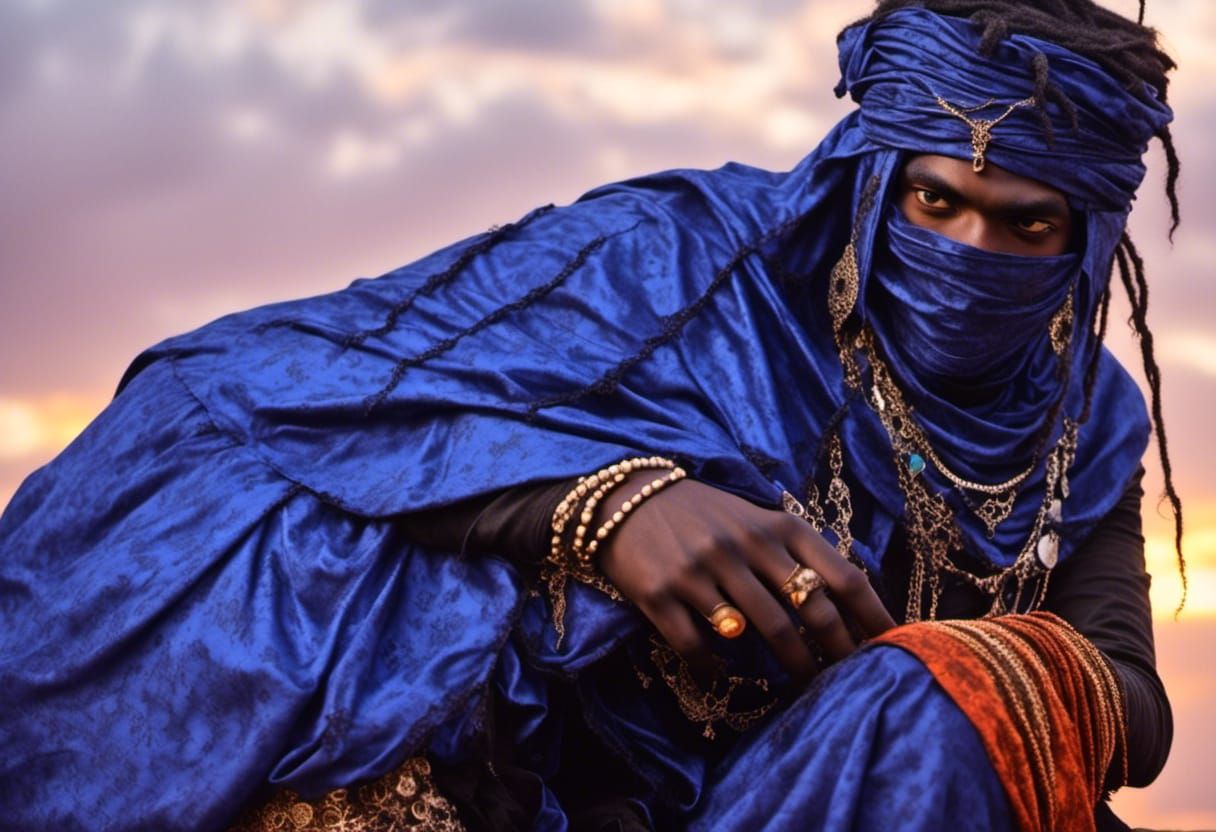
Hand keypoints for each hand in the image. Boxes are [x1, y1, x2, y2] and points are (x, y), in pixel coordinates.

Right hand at [595, 475, 895, 683]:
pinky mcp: (661, 595)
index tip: (895, 647)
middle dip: (836, 653)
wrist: (625, 501)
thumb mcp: (755, 518)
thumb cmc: (702, 515)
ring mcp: (702, 570)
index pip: (841, 575)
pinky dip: (717, 669)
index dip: (873, 616)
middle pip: (806, 610)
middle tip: (852, 683)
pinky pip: (699, 646)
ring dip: (790, 667)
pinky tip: (724, 677)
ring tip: (804, 688)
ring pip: (760, 631)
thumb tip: (848, 598)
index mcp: (775, 526)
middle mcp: (742, 545)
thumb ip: (796, 551)